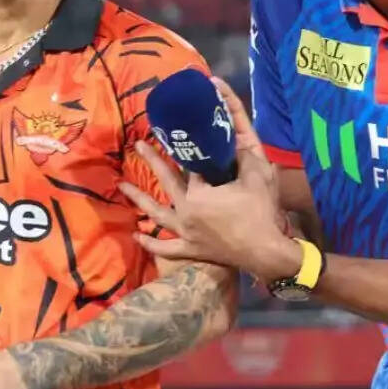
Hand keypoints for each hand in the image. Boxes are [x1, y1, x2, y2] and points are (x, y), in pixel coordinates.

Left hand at [118, 77, 301, 282]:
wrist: (265, 252)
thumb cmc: (260, 214)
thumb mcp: (256, 177)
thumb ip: (244, 156)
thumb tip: (236, 140)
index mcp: (199, 193)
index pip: (191, 166)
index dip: (189, 151)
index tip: (180, 136)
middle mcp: (186, 211)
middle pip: (167, 182)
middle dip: (153, 161)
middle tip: (138, 146)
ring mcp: (185, 232)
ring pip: (157, 213)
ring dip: (139, 199)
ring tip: (122, 186)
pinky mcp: (191, 250)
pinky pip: (166, 248)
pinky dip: (151, 243)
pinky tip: (137, 236)